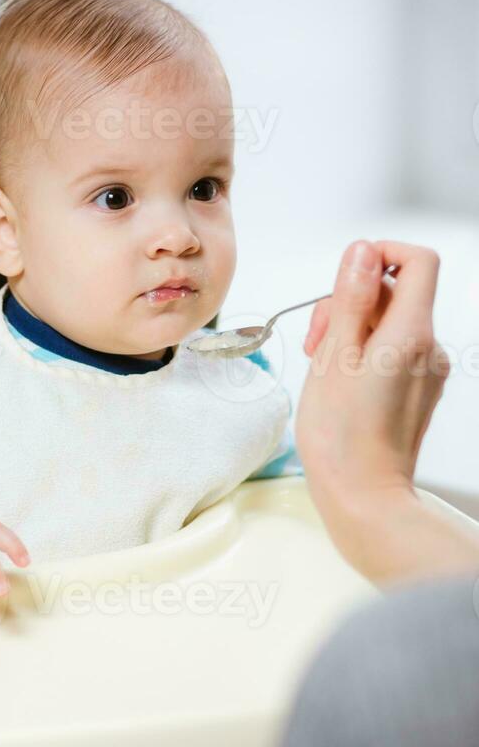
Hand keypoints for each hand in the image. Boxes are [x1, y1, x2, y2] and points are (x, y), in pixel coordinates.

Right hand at [296, 239, 450, 572]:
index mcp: (411, 333)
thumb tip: (363, 250)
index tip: (346, 278)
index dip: (381, 254)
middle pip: (396, 292)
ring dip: (353, 329)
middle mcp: (429, 348)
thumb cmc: (340, 435)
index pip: (418, 260)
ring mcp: (426, 370)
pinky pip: (392, 350)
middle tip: (318, 340)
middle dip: (351, 301)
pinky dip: (364, 353)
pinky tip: (341, 383)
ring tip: (325, 367)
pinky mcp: (417, 389)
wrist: (363, 497)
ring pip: (389, 322)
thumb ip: (351, 297)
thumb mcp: (334, 355)